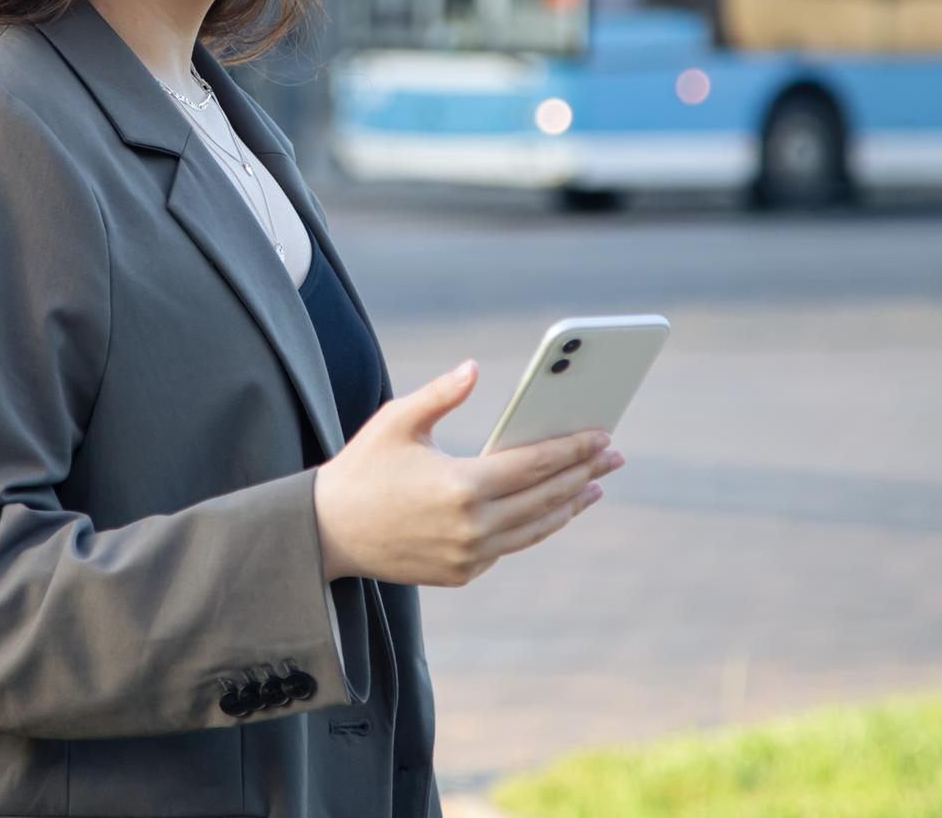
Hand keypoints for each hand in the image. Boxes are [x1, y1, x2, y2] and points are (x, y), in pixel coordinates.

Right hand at [311, 359, 623, 586]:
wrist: (328, 532)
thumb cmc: (362, 468)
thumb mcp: (397, 421)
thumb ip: (441, 393)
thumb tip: (474, 368)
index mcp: (461, 485)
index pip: (534, 465)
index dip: (572, 449)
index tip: (603, 436)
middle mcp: (471, 527)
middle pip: (546, 499)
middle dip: (583, 474)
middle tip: (614, 457)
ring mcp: (468, 556)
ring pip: (534, 530)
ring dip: (568, 507)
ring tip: (592, 487)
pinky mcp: (461, 574)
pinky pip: (509, 547)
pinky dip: (534, 527)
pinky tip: (550, 511)